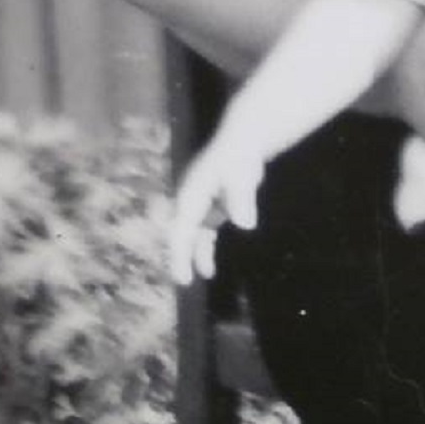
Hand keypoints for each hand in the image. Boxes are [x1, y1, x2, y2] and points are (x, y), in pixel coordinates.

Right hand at [167, 138, 265, 284]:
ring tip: (205, 274)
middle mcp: (190, 202)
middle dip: (180, 257)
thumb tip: (245, 223)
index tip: (183, 276)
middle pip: (181, 234)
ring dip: (195, 254)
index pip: (181, 230)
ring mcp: (199, 205)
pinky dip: (204, 248)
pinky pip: (203, 232)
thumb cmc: (239, 157)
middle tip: (184, 281)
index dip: (179, 255)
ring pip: (192, 235)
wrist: (243, 142)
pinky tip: (209, 265)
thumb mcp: (240, 177)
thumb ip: (241, 199)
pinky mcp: (211, 207)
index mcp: (190, 196)